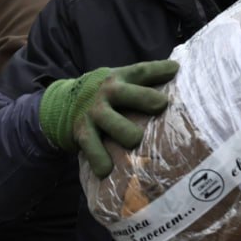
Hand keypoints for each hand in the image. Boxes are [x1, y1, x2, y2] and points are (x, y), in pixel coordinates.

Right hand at [38, 60, 179, 176]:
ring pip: (108, 120)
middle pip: (125, 93)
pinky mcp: (82, 132)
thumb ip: (145, 79)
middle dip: (143, 98)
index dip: (158, 69)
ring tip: (135, 141)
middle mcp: (106, 93)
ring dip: (123, 131)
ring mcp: (93, 112)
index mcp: (119, 79)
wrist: (61, 103)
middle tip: (161, 105)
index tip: (175, 70)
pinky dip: (99, 159)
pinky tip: (107, 170)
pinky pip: (91, 146)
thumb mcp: (120, 81)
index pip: (141, 71)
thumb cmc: (104, 95)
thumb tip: (179, 73)